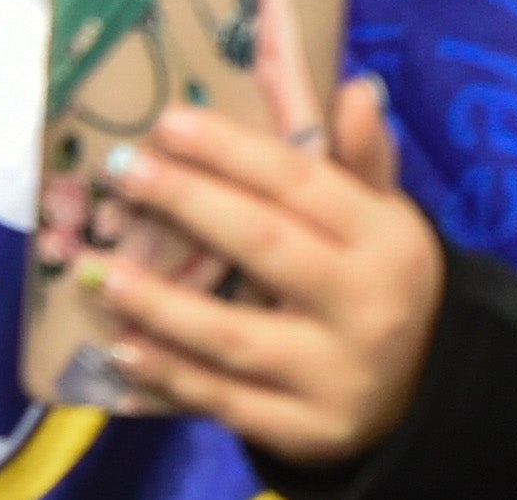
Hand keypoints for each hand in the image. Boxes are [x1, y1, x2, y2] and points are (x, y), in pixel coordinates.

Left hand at [66, 80, 444, 467]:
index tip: (169, 122)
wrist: (420, 387)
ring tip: (96, 271)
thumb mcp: (381, 215)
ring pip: (234, 335)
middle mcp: (366, 303)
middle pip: (266, 245)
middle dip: (189, 203)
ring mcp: (335, 373)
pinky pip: (222, 401)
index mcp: (387, 237)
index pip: (304, 182)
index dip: (234, 150)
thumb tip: (358, 87)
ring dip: (159, 303)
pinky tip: (120, 350)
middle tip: (122, 172)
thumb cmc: (382, 279)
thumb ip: (358, 156)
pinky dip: (168, 375)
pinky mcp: (304, 429)